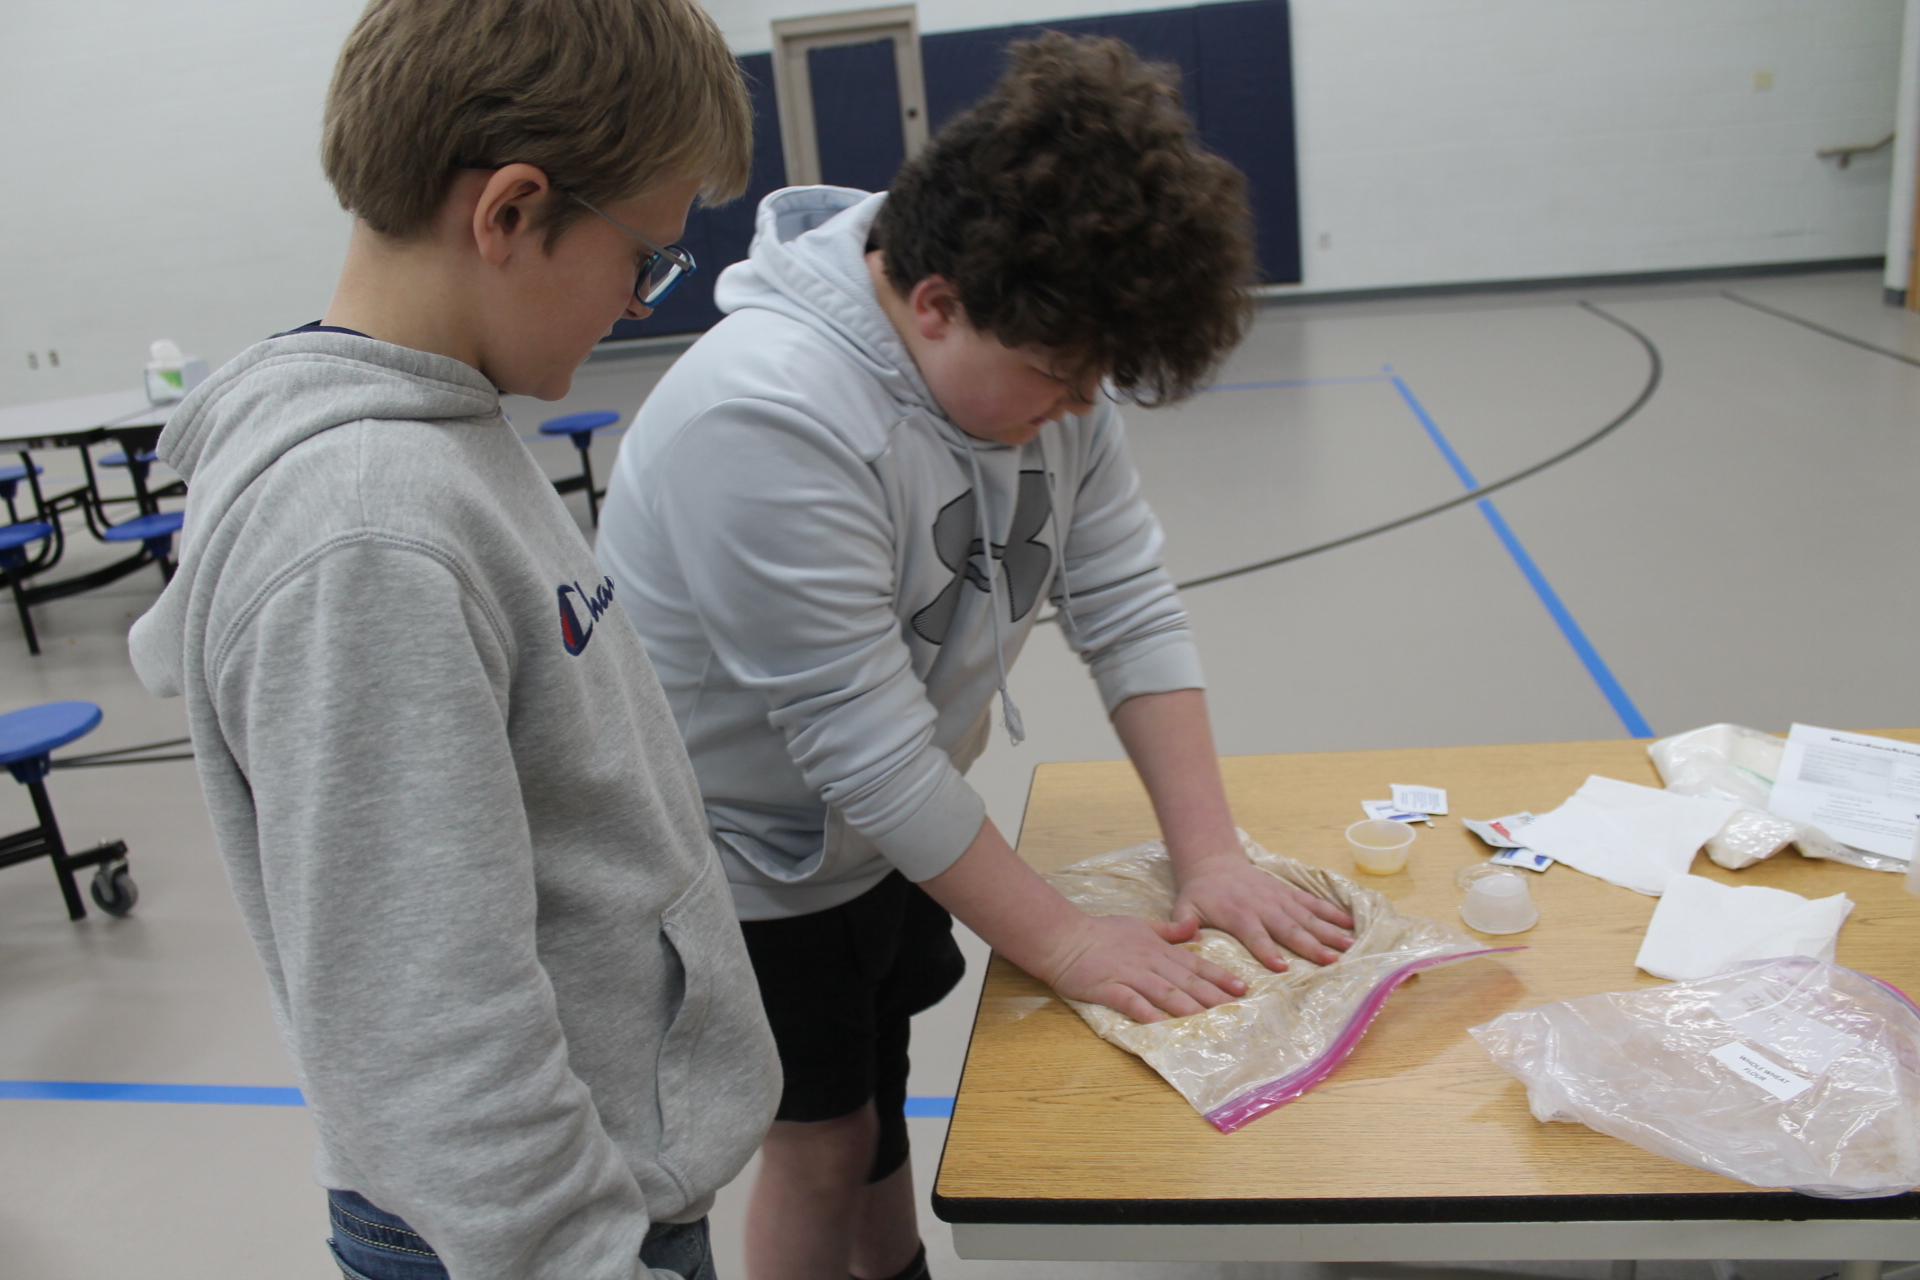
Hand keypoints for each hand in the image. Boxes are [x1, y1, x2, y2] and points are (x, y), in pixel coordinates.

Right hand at [1034, 911, 1247, 1023]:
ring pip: (1164, 992)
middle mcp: (1149, 962)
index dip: (1219, 976)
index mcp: (1158, 949)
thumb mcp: (1141, 924)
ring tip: (1209, 1020)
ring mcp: (1129, 975)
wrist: (1065, 937)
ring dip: (1188, 1007)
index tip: (1242, 988)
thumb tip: (1196, 929)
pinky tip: (1163, 1026)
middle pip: (1186, 981)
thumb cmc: (1103, 932)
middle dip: (1213, 996)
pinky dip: (1148, 1013)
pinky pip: (1131, 1002)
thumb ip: (1170, 931)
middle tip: (1236, 1010)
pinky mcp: (1108, 988)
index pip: (1195, 964)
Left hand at [1171, 853, 1354, 970]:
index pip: (1255, 936)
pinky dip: (1331, 912)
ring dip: (1328, 931)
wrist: (1214, 864)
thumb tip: (1187, 935)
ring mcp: (1279, 899)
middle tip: (1331, 960)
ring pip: (1307, 916)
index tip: (1282, 967)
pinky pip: (1312, 902)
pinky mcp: (1288, 893)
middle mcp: (1263, 907)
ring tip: (1349, 946)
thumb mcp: (1184, 906)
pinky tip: (1349, 923)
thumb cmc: (1200, 894)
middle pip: (1289, 929)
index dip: (1267, 951)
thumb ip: (1183, 922)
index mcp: (1239, 916)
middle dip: (1310, 945)